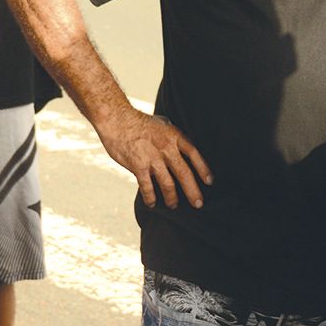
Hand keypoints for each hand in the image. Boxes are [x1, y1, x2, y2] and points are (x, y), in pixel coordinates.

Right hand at [98, 108, 212, 208]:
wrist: (116, 120)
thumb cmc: (139, 121)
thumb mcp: (162, 123)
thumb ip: (173, 135)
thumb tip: (182, 144)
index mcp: (174, 136)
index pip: (194, 154)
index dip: (203, 169)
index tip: (209, 181)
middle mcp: (166, 148)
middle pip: (185, 173)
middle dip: (193, 192)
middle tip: (198, 204)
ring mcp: (153, 158)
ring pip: (168, 184)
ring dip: (172, 198)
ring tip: (174, 205)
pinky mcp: (139, 166)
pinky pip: (147, 187)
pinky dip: (151, 198)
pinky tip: (152, 203)